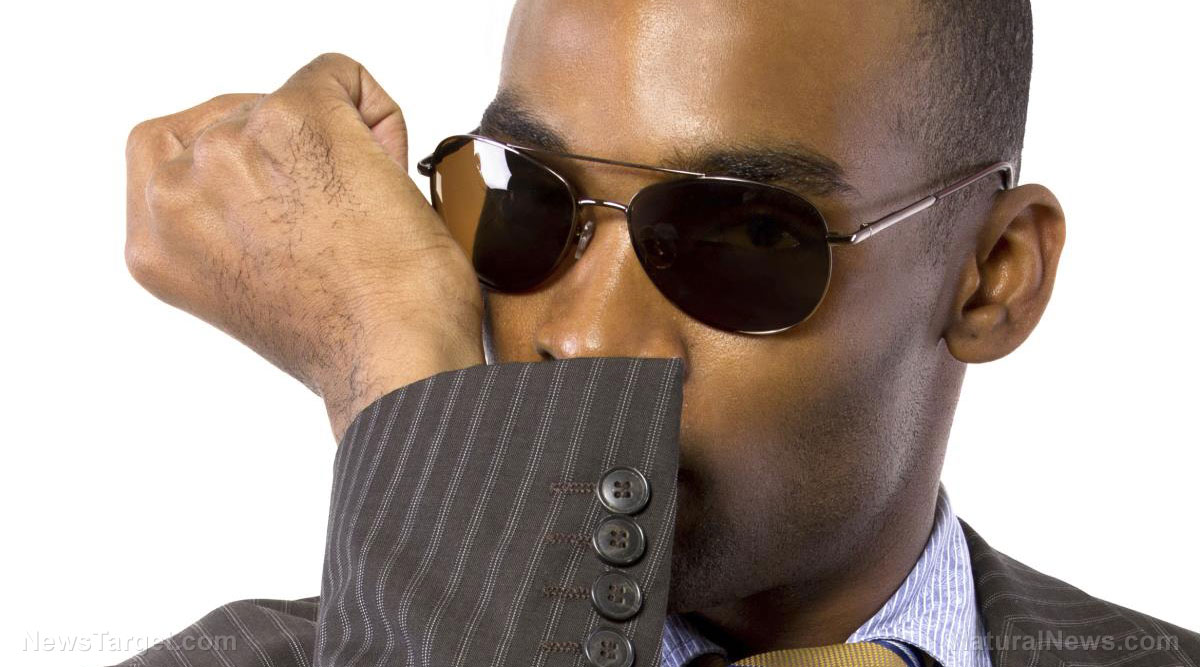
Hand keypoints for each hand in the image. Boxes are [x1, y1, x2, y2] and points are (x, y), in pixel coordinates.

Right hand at [125, 53, 484, 441]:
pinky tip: (387, 177)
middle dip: (288, 158)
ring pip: (286, 98)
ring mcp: (230, 147)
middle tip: (333, 217)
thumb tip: (267, 182)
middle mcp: (175, 187)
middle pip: (231, 120)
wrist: (392, 358)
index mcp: (154, 237)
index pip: (174, 153)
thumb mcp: (247, 293)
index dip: (244, 176)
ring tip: (359, 205)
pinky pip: (339, 76)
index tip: (285, 218)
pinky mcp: (296, 118)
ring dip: (331, 140)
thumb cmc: (345, 343)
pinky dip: (375, 116)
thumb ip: (225, 229)